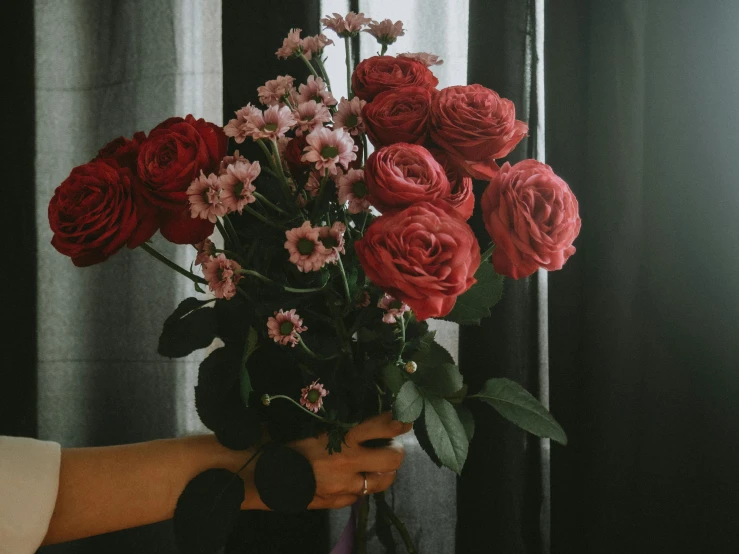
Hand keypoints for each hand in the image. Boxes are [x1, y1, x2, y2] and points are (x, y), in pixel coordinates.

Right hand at [241, 412, 411, 509]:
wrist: (251, 475)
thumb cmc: (274, 441)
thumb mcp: (304, 423)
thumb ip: (331, 420)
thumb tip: (350, 405)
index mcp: (340, 439)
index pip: (383, 426)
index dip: (400, 420)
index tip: (406, 414)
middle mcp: (347, 464)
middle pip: (394, 459)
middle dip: (395, 449)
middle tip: (387, 442)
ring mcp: (343, 488)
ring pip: (383, 482)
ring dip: (383, 471)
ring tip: (373, 461)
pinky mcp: (335, 504)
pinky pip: (359, 495)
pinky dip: (359, 485)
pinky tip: (348, 477)